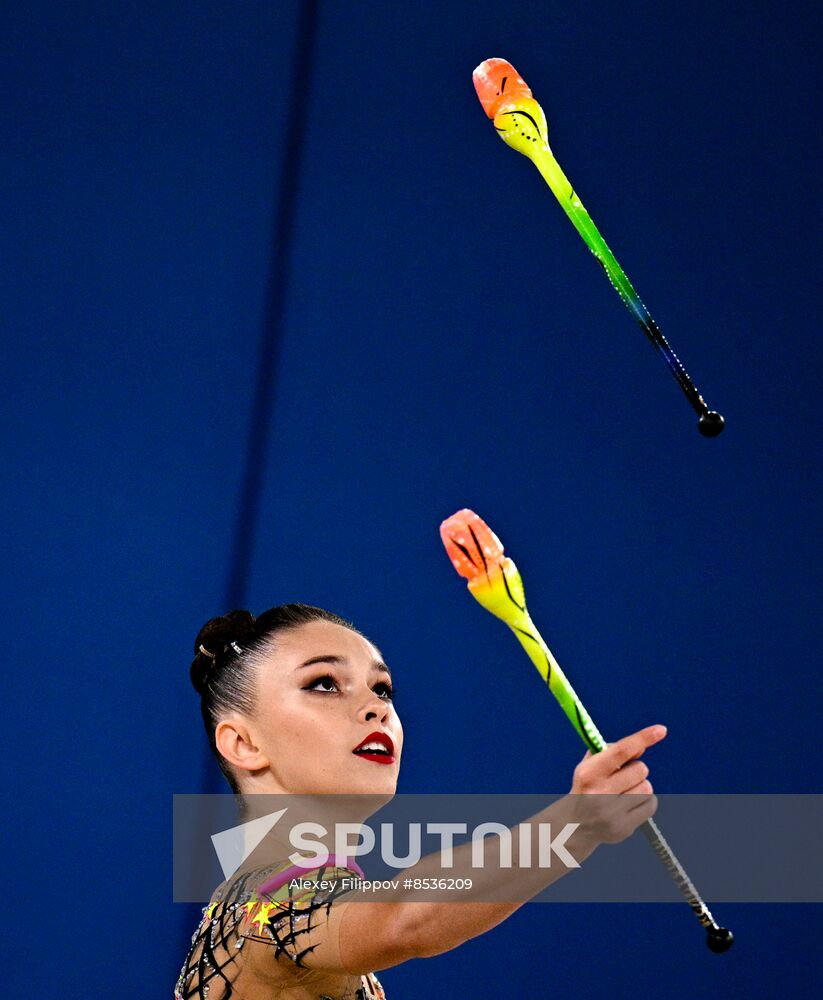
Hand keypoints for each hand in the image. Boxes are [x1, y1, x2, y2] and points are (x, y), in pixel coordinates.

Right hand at [568, 724, 665, 844]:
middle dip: (636, 769)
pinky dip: (645, 802)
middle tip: (623, 776)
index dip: (642, 738)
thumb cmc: (587, 788)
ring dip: (640, 786)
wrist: (574, 826)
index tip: (661, 729)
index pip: (621, 751)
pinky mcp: (624, 828)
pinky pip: (651, 805)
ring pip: (647, 788)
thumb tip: (641, 747)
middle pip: (640, 769)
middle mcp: (599, 794)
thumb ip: (612, 752)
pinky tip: (630, 805)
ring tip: (625, 792)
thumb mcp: (590, 766)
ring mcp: (612, 814)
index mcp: (589, 774)